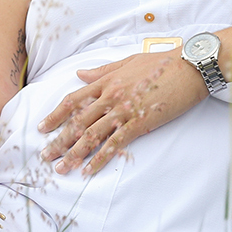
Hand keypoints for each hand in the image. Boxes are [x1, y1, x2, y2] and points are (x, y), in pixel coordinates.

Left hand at [37, 51, 207, 174]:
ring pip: (92, 135)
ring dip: (74, 153)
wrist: (188, 67)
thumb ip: (102, 70)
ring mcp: (124, 111)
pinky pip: (114, 144)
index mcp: (106, 81)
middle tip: (45, 156)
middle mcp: (110, 96)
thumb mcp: (127, 61)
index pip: (73, 100)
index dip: (55, 116)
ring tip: (61, 167)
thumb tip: (79, 74)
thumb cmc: (161, 62)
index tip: (43, 128)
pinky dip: (100, 159)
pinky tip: (89, 170)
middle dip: (59, 141)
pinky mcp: (139, 123)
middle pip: (78, 122)